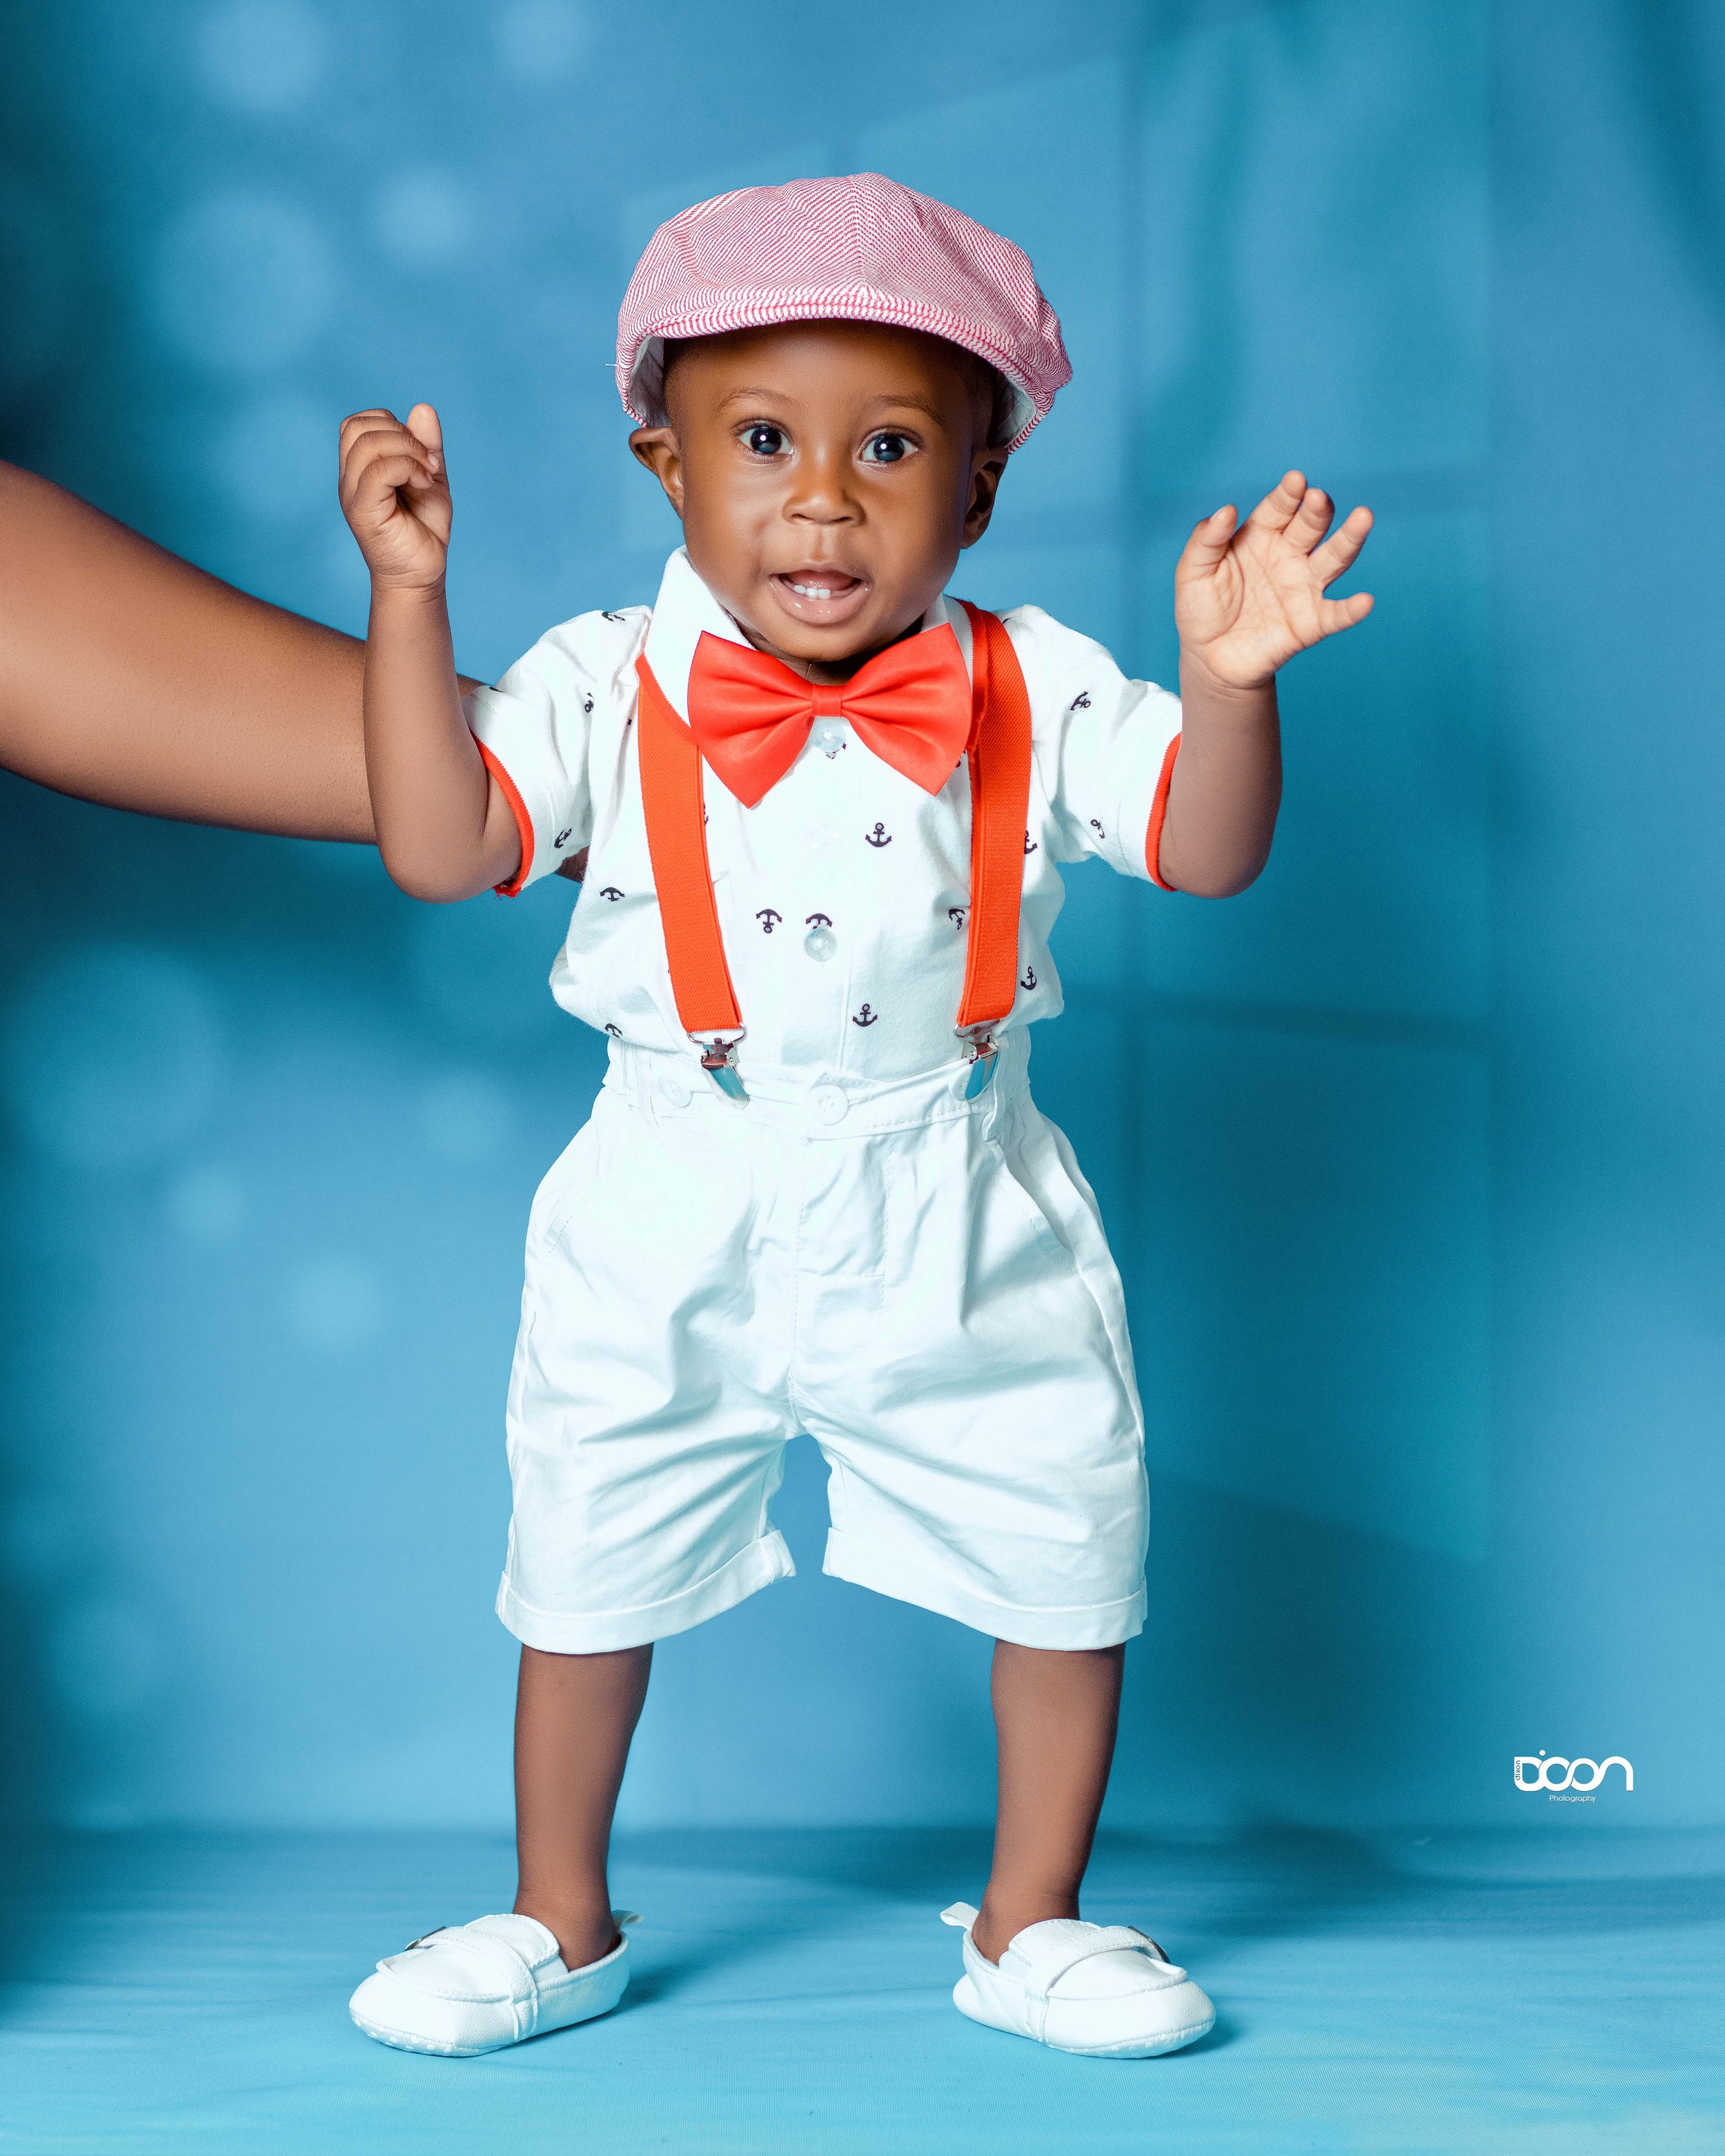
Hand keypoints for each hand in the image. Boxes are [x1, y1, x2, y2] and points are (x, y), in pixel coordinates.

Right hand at [339, 403, 451, 591]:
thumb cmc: (423, 529)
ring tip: (427, 473)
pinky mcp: (362, 511)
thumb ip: (427, 445)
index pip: (359, 423)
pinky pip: (377, 471)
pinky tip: (423, 483)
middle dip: (400, 433)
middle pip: (357, 426)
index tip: (422, 451)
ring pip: (366, 443)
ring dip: (407, 449)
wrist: (422, 574)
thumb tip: (423, 408)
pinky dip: (407, 467)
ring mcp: (352, 494)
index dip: (391, 423)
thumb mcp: (431, 477)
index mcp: (360, 468)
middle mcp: (350, 478)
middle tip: (428, 461)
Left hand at [1174, 471, 1372, 691]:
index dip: (1288, 494)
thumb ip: (1206, 540)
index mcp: (1261, 536)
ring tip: (1363, 517)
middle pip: (1310, 526)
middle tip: (1318, 498)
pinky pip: (1335, 615)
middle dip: (1317, 510)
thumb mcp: (1192, 572)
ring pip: (1334, 558)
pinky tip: (1364, 602)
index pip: (1279, 508)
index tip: (1295, 480)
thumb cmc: (1202, 609)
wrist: (1209, 658)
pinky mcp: (1311, 623)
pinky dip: (1351, 610)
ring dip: (1350, 539)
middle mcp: (1289, 555)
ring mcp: (1303, 588)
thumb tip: (1225, 510)